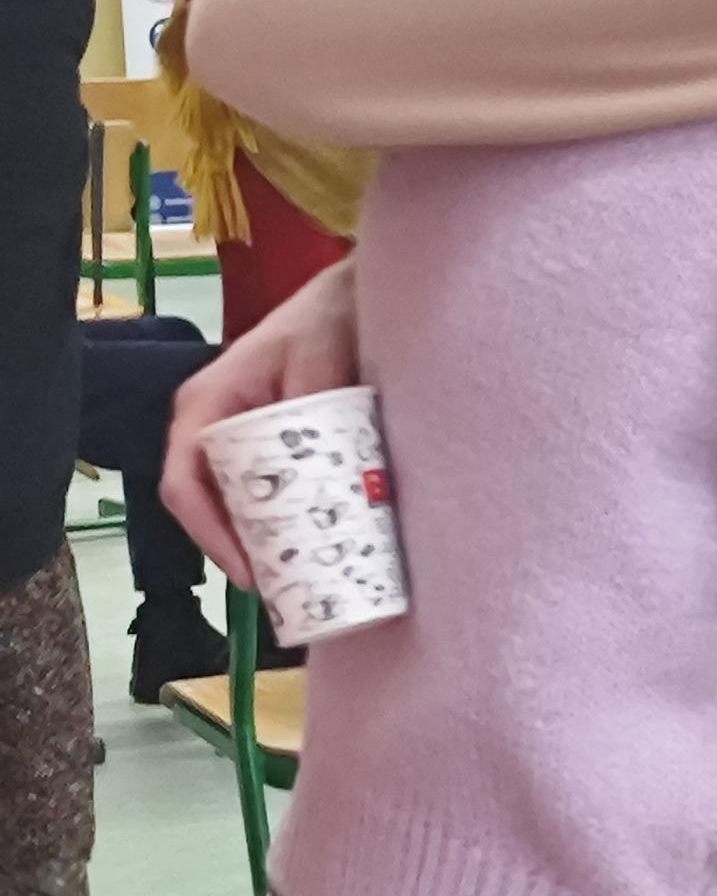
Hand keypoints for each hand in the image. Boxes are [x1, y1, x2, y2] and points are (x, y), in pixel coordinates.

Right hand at [161, 260, 360, 586]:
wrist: (354, 302)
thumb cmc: (327, 320)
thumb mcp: (319, 357)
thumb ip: (312, 399)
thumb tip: (308, 457)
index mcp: (206, 405)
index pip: (184, 483)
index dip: (210, 536)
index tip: (248, 574)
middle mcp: (212, 428)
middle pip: (210, 507)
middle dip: (242, 553)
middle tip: (286, 593)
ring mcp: (241, 441)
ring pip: (238, 507)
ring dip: (265, 546)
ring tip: (301, 584)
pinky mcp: (272, 451)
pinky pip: (266, 497)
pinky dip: (284, 527)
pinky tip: (315, 551)